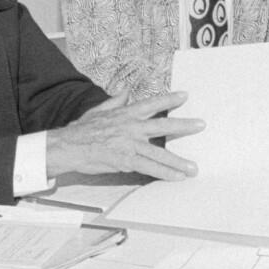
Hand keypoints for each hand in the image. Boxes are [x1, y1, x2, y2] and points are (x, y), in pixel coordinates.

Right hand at [43, 91, 199, 183]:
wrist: (67, 146)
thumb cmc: (82, 130)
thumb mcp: (99, 111)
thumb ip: (115, 101)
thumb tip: (125, 91)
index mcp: (125, 114)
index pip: (151, 104)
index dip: (169, 99)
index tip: (185, 96)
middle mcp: (131, 127)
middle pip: (163, 126)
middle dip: (184, 126)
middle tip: (201, 125)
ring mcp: (129, 144)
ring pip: (159, 152)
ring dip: (178, 161)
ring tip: (193, 167)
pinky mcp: (125, 161)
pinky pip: (149, 168)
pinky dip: (164, 173)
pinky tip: (177, 177)